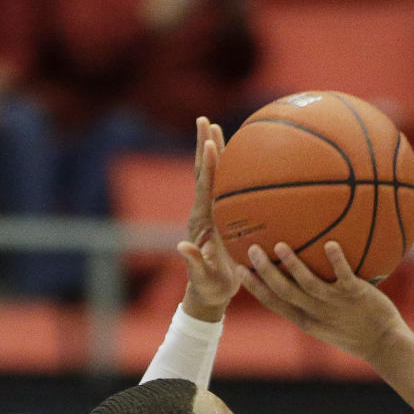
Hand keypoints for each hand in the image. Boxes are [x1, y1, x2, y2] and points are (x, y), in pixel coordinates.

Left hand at [176, 116, 241, 319]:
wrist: (206, 294)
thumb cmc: (210, 289)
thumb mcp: (204, 280)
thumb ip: (194, 264)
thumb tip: (182, 247)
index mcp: (202, 223)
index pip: (206, 189)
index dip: (210, 166)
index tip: (212, 143)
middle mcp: (202, 212)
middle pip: (203, 173)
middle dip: (204, 146)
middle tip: (204, 120)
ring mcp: (206, 211)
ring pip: (209, 175)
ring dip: (211, 150)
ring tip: (212, 125)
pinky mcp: (213, 214)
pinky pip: (218, 185)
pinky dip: (223, 166)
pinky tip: (231, 153)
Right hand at [238, 240, 405, 361]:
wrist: (385, 344)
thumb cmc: (355, 331)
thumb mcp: (326, 324)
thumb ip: (311, 305)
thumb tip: (299, 280)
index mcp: (306, 321)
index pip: (274, 303)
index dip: (255, 288)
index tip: (239, 270)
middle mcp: (317, 313)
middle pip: (284, 292)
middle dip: (266, 272)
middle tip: (252, 249)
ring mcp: (336, 304)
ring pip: (309, 284)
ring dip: (293, 265)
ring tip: (279, 245)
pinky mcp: (356, 295)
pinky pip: (344, 276)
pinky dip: (336, 261)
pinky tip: (329, 244)